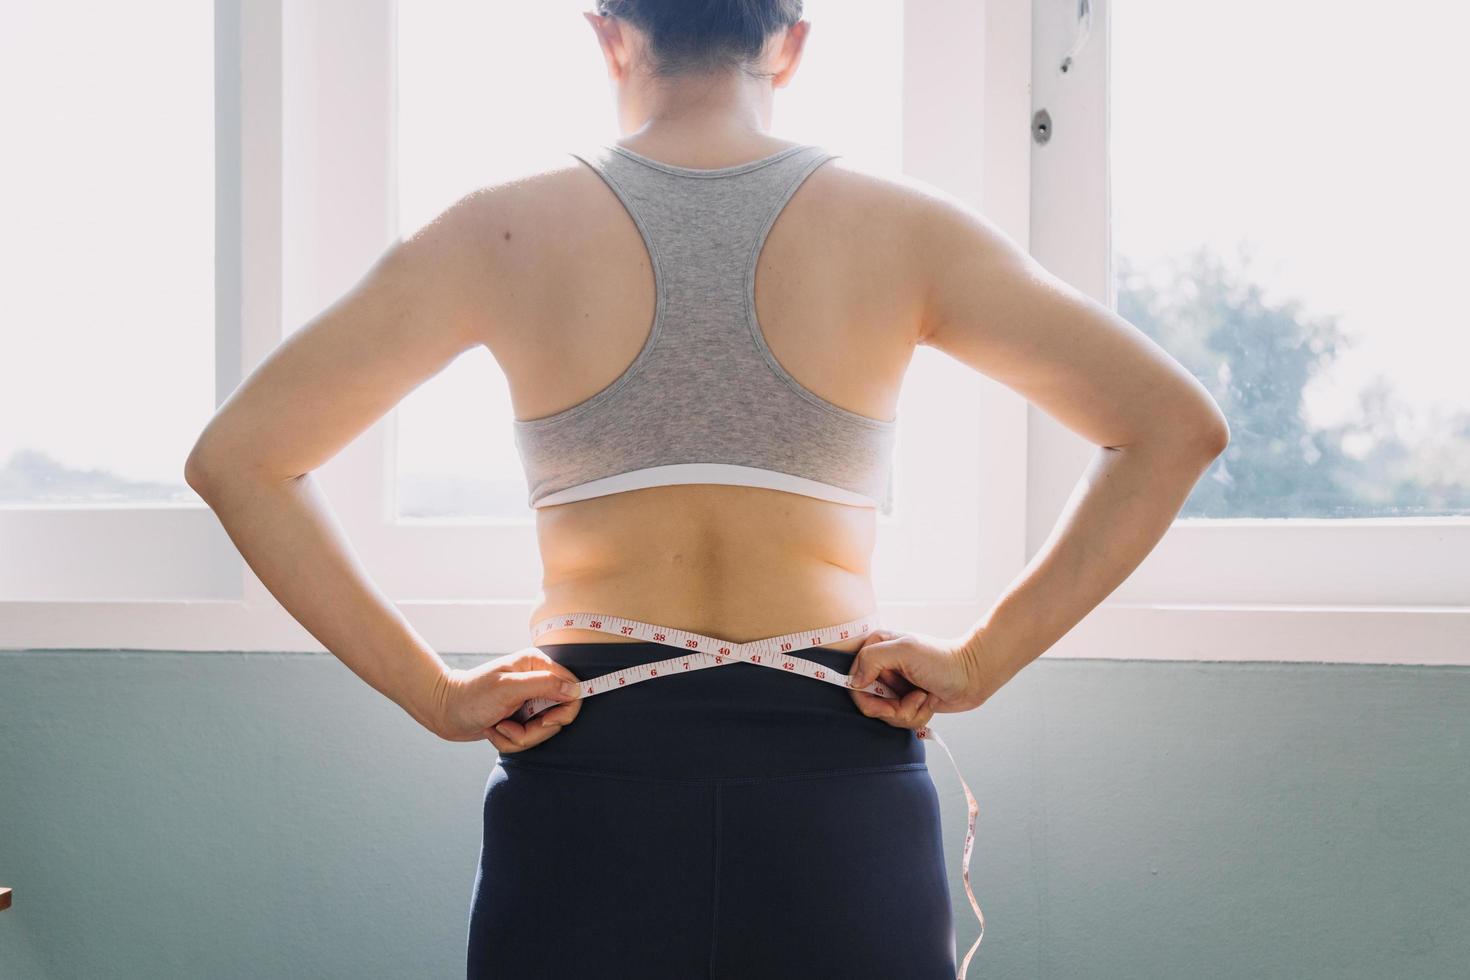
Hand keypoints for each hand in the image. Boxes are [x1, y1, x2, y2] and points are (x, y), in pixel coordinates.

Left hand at [437, 648, 583, 752]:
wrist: (444, 712)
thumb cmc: (471, 696)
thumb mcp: (508, 688)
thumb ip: (544, 685)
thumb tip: (575, 689)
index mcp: (537, 665)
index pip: (572, 689)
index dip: (564, 710)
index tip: (544, 721)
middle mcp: (537, 682)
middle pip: (559, 715)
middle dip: (534, 730)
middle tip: (511, 726)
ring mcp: (529, 702)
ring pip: (543, 731)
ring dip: (518, 737)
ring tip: (498, 726)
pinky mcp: (521, 718)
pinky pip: (528, 738)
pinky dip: (509, 740)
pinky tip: (494, 729)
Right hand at [847, 626, 988, 730]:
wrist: (973, 675)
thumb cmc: (942, 660)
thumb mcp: (905, 651)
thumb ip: (872, 659)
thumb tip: (854, 682)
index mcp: (876, 648)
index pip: (853, 681)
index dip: (867, 697)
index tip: (888, 702)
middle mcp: (882, 668)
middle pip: (869, 703)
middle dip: (893, 708)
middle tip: (913, 697)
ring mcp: (895, 686)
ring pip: (886, 715)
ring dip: (909, 711)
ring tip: (924, 696)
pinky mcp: (907, 701)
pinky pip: (901, 719)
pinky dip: (918, 714)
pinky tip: (929, 700)